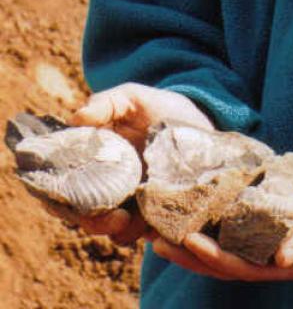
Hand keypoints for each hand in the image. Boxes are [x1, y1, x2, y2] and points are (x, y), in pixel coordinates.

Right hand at [65, 82, 213, 243]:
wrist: (200, 120)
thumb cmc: (159, 107)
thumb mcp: (133, 98)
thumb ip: (106, 103)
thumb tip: (77, 117)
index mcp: (90, 160)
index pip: (58, 186)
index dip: (55, 198)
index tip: (71, 201)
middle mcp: (104, 184)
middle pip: (81, 215)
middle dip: (93, 222)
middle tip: (116, 217)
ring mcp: (128, 200)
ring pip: (111, 229)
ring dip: (119, 231)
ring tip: (137, 220)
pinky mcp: (153, 211)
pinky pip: (143, 231)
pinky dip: (147, 232)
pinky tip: (157, 224)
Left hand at [152, 165, 292, 282]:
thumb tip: (282, 257)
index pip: (248, 269)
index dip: (216, 259)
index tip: (187, 242)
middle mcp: (281, 256)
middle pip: (229, 263)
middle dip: (193, 254)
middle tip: (158, 238)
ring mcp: (278, 239)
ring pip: (230, 247)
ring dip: (198, 242)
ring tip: (165, 230)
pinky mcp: (277, 219)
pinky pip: (242, 224)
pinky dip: (217, 221)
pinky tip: (198, 210)